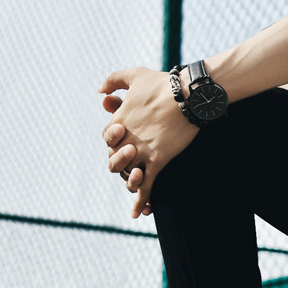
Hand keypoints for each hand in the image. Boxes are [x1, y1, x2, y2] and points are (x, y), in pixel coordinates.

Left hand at [99, 67, 198, 217]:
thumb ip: (114, 80)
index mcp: (119, 120)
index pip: (108, 139)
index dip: (114, 142)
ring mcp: (141, 152)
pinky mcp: (157, 161)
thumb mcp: (135, 74)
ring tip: (141, 179)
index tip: (127, 139)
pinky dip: (141, 201)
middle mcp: (126, 139)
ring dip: (131, 181)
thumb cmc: (163, 83)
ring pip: (128, 176)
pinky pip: (145, 187)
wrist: (187, 95)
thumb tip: (100, 93)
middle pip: (114, 160)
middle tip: (136, 156)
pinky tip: (139, 213)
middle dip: (121, 162)